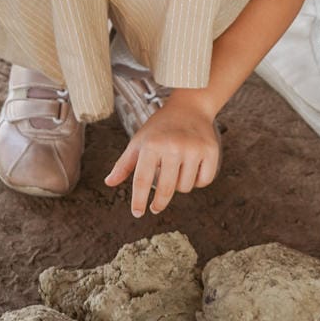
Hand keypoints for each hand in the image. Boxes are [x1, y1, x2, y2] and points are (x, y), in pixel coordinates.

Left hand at [103, 92, 219, 217]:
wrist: (190, 107)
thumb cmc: (160, 127)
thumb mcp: (139, 141)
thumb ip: (124, 164)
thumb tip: (108, 183)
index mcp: (152, 144)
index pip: (142, 180)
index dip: (139, 200)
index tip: (137, 213)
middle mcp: (173, 146)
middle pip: (166, 189)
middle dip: (159, 203)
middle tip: (155, 207)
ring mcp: (194, 149)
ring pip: (185, 187)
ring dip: (179, 185)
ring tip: (176, 170)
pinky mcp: (211, 151)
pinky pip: (204, 181)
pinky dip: (198, 181)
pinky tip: (192, 169)